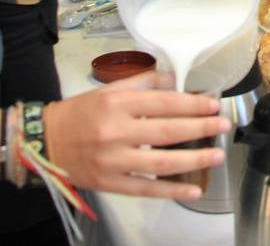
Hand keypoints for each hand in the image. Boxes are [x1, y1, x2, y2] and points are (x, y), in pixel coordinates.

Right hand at [44, 71, 229, 198]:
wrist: (46, 141)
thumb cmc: (80, 113)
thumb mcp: (109, 90)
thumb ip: (144, 83)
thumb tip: (176, 80)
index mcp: (116, 103)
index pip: (163, 103)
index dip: (192, 104)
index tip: (213, 105)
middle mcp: (115, 131)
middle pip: (167, 130)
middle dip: (200, 128)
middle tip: (223, 126)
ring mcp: (113, 160)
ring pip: (161, 161)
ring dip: (193, 159)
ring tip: (216, 155)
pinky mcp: (109, 182)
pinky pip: (146, 188)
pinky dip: (171, 189)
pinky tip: (193, 187)